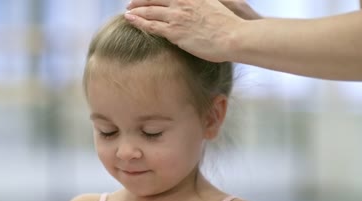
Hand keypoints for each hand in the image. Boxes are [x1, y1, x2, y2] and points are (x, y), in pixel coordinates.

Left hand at [125, 0, 259, 61]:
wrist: (233, 37)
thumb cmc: (229, 26)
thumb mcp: (216, 6)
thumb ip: (202, 3)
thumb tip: (199, 7)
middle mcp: (183, 2)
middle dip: (141, 0)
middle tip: (131, 3)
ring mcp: (177, 16)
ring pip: (150, 10)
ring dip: (136, 10)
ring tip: (128, 12)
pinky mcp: (174, 31)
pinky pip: (151, 25)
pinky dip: (139, 21)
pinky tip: (130, 20)